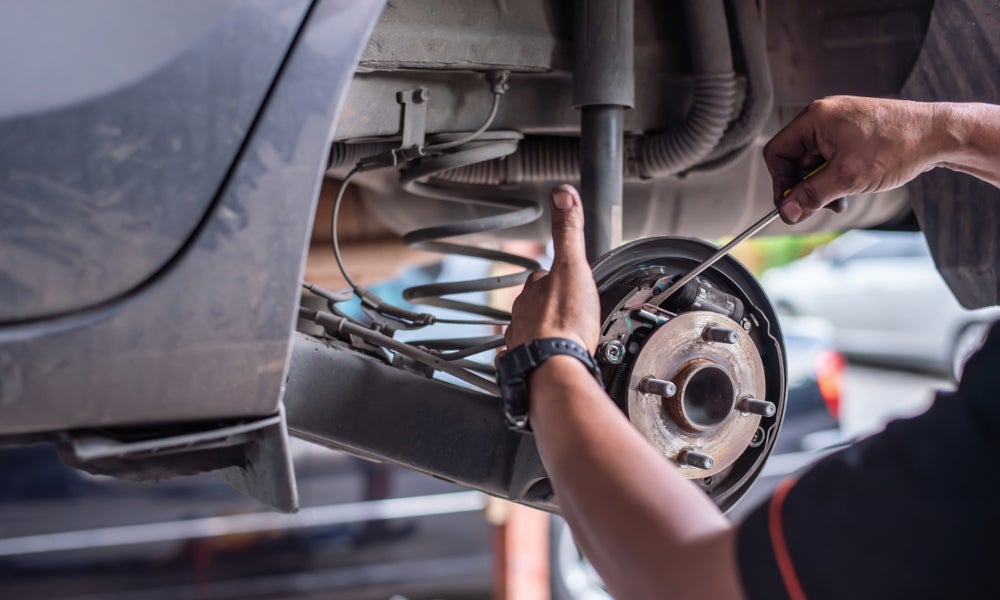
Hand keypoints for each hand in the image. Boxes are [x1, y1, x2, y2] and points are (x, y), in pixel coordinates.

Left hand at [505, 185, 600, 353]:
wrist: (556, 368)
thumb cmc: (566, 322)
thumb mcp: (573, 267)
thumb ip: (568, 232)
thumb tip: (562, 194)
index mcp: (533, 289)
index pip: (542, 275)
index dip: (556, 276)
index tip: (569, 280)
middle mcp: (521, 314)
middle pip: (535, 304)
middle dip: (550, 305)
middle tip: (571, 311)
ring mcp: (520, 340)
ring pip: (530, 330)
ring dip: (543, 331)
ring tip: (561, 336)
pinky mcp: (524, 365)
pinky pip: (528, 357)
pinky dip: (538, 356)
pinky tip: (549, 359)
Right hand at [763, 96, 940, 223]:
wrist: (939, 134)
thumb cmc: (898, 145)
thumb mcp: (848, 177)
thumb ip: (811, 195)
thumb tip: (786, 212)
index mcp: (815, 118)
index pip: (777, 153)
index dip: (782, 182)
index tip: (794, 204)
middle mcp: (823, 117)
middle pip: (794, 159)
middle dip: (806, 186)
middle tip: (823, 205)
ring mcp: (838, 124)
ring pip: (814, 162)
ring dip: (823, 184)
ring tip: (842, 197)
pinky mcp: (852, 133)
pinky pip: (831, 159)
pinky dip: (836, 176)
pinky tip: (853, 185)